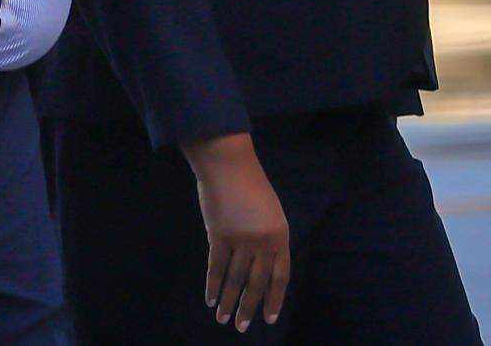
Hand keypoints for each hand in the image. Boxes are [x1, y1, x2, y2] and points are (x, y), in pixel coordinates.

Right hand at [182, 133, 289, 333]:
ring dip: (228, 301)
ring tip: (223, 318)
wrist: (228, 163)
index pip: (280, 277)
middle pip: (256, 283)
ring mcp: (241, 240)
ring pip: (235, 279)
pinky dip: (212, 285)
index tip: (268, 318)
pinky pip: (216, 267)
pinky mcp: (219, 235)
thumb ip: (268, 237)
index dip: (273, 299)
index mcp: (280, 236)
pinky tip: (209, 299)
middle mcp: (263, 242)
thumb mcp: (270, 211)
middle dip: (248, 307)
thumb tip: (259, 264)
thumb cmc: (250, 183)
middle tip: (242, 327)